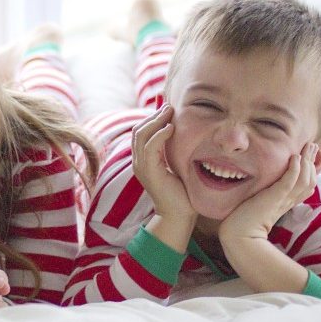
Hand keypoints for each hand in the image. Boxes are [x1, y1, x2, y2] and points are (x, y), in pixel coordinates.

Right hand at [132, 105, 193, 221]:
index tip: (168, 108)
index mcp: (143, 160)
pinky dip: (159, 135)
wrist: (179, 215)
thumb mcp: (176, 166)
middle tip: (169, 106)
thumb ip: (173, 151)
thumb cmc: (182, 192)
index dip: (152, 118)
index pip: (141, 132)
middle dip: (154, 116)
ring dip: (156, 121)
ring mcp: (141, 167)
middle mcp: (138, 162)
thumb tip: (180, 132)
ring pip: (141, 135)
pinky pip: (150, 147)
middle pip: (138, 130)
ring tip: (170, 111)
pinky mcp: (149, 172)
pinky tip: (171, 128)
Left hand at [219, 143, 318, 242]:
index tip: (319, 153)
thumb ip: (265, 192)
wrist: (238, 237)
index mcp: (287, 201)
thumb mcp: (258, 201)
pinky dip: (294, 170)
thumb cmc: (244, 221)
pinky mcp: (273, 200)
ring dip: (308, 162)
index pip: (307, 183)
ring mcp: (282, 200)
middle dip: (316, 161)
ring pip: (304, 180)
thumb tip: (265, 182)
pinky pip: (288, 184)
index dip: (315, 168)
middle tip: (316, 144)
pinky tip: (295, 158)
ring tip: (309, 146)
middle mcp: (288, 201)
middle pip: (310, 180)